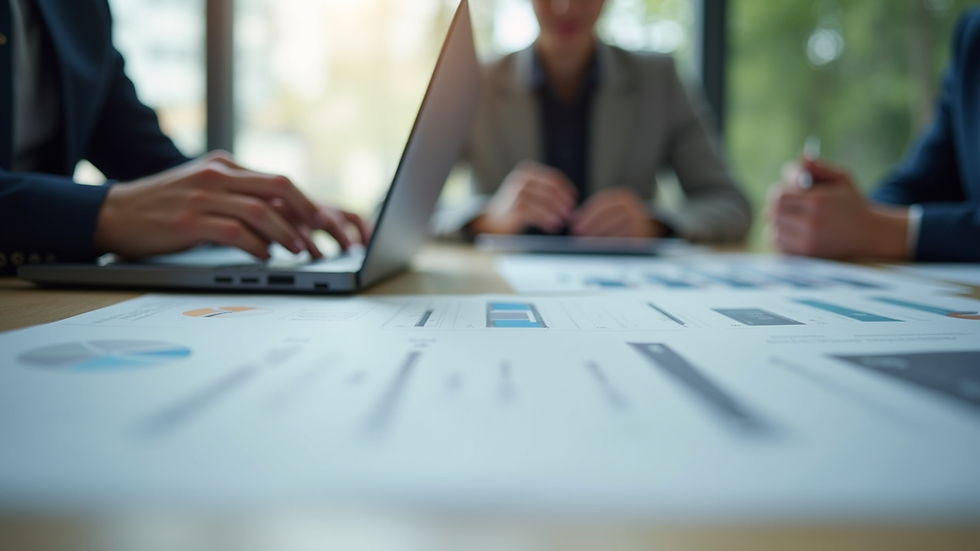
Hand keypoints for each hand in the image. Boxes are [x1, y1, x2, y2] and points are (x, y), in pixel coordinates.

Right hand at [94, 151, 367, 259]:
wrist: (112, 213)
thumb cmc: (162, 207)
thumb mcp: (203, 190)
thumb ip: (238, 197)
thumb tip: (281, 220)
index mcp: (224, 166)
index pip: (277, 181)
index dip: (306, 203)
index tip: (324, 224)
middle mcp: (217, 175)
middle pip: (277, 188)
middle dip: (306, 214)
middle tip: (320, 238)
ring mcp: (202, 197)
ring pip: (260, 211)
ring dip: (286, 234)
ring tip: (298, 252)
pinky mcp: (188, 221)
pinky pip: (234, 232)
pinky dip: (255, 246)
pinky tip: (264, 257)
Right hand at [470, 161, 576, 233]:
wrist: (493, 220)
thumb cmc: (516, 207)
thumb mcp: (531, 192)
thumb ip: (546, 191)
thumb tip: (571, 201)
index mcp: (528, 170)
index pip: (554, 178)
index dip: (566, 189)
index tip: (574, 200)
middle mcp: (522, 178)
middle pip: (551, 190)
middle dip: (563, 203)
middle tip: (570, 213)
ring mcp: (517, 191)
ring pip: (545, 202)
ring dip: (556, 213)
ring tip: (562, 222)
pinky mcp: (515, 206)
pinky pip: (537, 214)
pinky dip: (547, 221)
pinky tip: (552, 227)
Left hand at [570, 187, 660, 237]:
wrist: (646, 228)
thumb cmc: (620, 219)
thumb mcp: (607, 211)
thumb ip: (590, 213)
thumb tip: (573, 219)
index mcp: (624, 197)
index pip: (602, 205)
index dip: (587, 216)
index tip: (575, 226)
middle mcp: (634, 207)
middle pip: (608, 218)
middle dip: (590, 229)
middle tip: (578, 237)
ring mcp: (640, 221)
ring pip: (614, 231)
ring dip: (598, 239)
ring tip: (585, 244)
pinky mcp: (642, 236)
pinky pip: (622, 242)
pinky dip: (609, 246)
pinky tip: (598, 250)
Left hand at [767, 159, 908, 258]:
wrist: (869, 233)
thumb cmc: (852, 202)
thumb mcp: (841, 178)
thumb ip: (819, 167)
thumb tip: (801, 156)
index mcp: (818, 201)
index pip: (778, 196)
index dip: (778, 192)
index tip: (787, 192)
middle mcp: (811, 222)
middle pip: (772, 213)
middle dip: (776, 207)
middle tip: (786, 205)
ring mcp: (808, 241)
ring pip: (773, 230)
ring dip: (777, 223)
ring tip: (790, 218)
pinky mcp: (807, 254)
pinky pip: (779, 245)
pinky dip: (781, 237)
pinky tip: (792, 231)